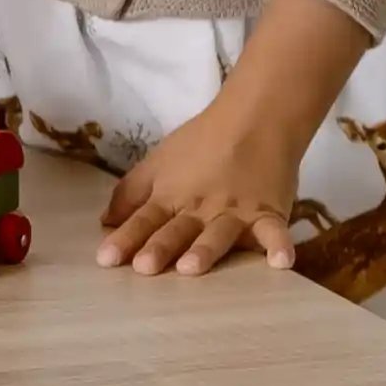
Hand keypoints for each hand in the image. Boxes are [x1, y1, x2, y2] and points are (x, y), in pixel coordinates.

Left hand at [99, 0, 363, 278]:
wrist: (255, 117)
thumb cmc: (202, 142)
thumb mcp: (158, 163)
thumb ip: (130, 193)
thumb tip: (105, 223)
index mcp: (171, 197)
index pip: (143, 219)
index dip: (125, 238)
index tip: (105, 259)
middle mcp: (199, 208)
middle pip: (177, 230)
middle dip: (160, 248)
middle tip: (144, 267)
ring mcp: (235, 212)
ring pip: (217, 233)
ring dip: (205, 250)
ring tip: (191, 269)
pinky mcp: (268, 213)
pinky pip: (274, 231)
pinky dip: (279, 245)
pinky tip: (281, 262)